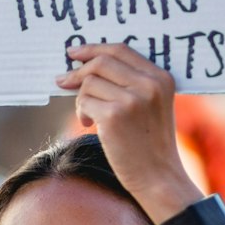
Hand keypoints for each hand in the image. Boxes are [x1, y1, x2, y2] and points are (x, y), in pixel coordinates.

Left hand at [55, 43, 197, 220]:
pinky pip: (84, 101)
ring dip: (81, 98)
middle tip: (63, 81)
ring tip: (88, 116)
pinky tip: (89, 125)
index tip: (73, 53)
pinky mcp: (114, 116)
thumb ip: (130, 83)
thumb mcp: (152, 105)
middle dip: (77, 71)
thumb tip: (84, 66)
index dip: (93, 48)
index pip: (121, 49)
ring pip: (89, 82)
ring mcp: (132, 100)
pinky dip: (81, 112)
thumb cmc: (150, 143)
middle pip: (101, 62)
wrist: (159, 176)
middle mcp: (149, 84)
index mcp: (161, 77)